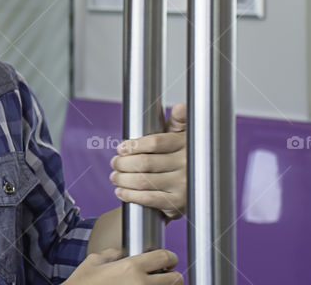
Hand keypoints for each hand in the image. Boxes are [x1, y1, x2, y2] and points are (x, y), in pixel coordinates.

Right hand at [65, 248, 181, 283]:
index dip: (170, 257)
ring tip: (158, 284)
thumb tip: (120, 252)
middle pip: (175, 279)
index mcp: (131, 267)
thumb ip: (110, 254)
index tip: (169, 260)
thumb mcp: (93, 262)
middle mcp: (141, 284)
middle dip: (173, 276)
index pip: (164, 257)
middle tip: (167, 275)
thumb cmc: (82, 284)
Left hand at [109, 103, 186, 220]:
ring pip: (143, 180)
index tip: (120, 148)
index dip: (133, 145)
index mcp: (185, 145)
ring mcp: (182, 185)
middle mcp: (186, 164)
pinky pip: (148, 199)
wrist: (196, 188)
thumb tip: (181, 107)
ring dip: (123, 179)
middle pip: (145, 163)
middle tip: (114, 163)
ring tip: (114, 176)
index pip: (154, 143)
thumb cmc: (181, 157)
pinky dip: (130, 195)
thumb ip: (178, 121)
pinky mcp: (177, 203)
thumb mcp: (182, 136)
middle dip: (123, 164)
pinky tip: (121, 192)